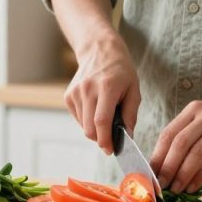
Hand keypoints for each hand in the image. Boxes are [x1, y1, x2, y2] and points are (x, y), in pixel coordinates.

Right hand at [65, 33, 139, 154]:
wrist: (99, 50)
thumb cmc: (120, 70)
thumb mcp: (134, 89)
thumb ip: (131, 114)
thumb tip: (127, 137)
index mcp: (106, 87)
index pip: (101, 121)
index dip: (106, 140)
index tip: (111, 150)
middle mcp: (87, 89)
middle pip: (89, 128)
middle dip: (100, 139)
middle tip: (111, 140)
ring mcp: (75, 92)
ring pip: (83, 126)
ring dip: (94, 129)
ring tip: (105, 116)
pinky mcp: (68, 96)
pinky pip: (78, 118)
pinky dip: (87, 121)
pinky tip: (95, 108)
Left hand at [149, 93, 201, 192]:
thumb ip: (188, 135)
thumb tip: (165, 164)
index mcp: (193, 109)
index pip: (168, 134)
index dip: (157, 155)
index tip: (149, 173)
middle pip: (179, 143)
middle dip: (167, 167)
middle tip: (159, 185)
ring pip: (197, 153)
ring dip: (183, 174)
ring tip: (175, 189)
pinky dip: (201, 176)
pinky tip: (193, 186)